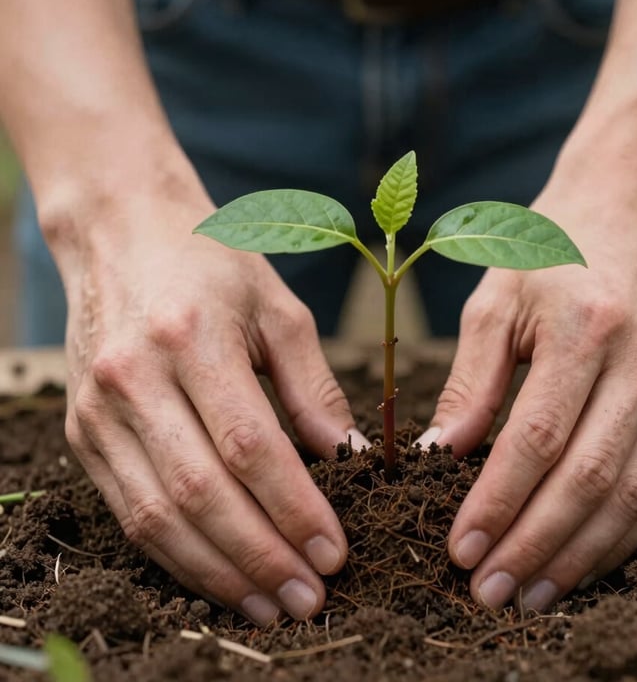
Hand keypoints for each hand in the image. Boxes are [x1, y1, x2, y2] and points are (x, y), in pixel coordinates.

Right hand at [59, 185, 366, 623]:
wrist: (122, 236)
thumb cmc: (212, 266)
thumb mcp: (278, 309)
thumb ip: (314, 387)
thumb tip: (348, 460)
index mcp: (191, 337)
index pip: (248, 446)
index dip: (293, 508)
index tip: (335, 551)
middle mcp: (135, 379)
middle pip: (200, 494)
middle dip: (261, 557)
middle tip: (310, 598)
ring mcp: (99, 411)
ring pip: (156, 518)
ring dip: (218, 573)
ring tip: (272, 606)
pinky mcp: (82, 434)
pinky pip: (127, 513)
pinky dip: (177, 555)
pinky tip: (219, 577)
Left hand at [420, 144, 636, 612]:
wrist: (636, 205)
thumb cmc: (553, 246)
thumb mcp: (497, 296)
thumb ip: (473, 377)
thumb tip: (442, 455)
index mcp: (587, 329)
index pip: (536, 441)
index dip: (497, 504)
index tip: (460, 550)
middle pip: (588, 481)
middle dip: (534, 548)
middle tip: (487, 594)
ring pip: (632, 498)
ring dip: (578, 557)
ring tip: (530, 597)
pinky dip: (619, 536)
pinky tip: (580, 561)